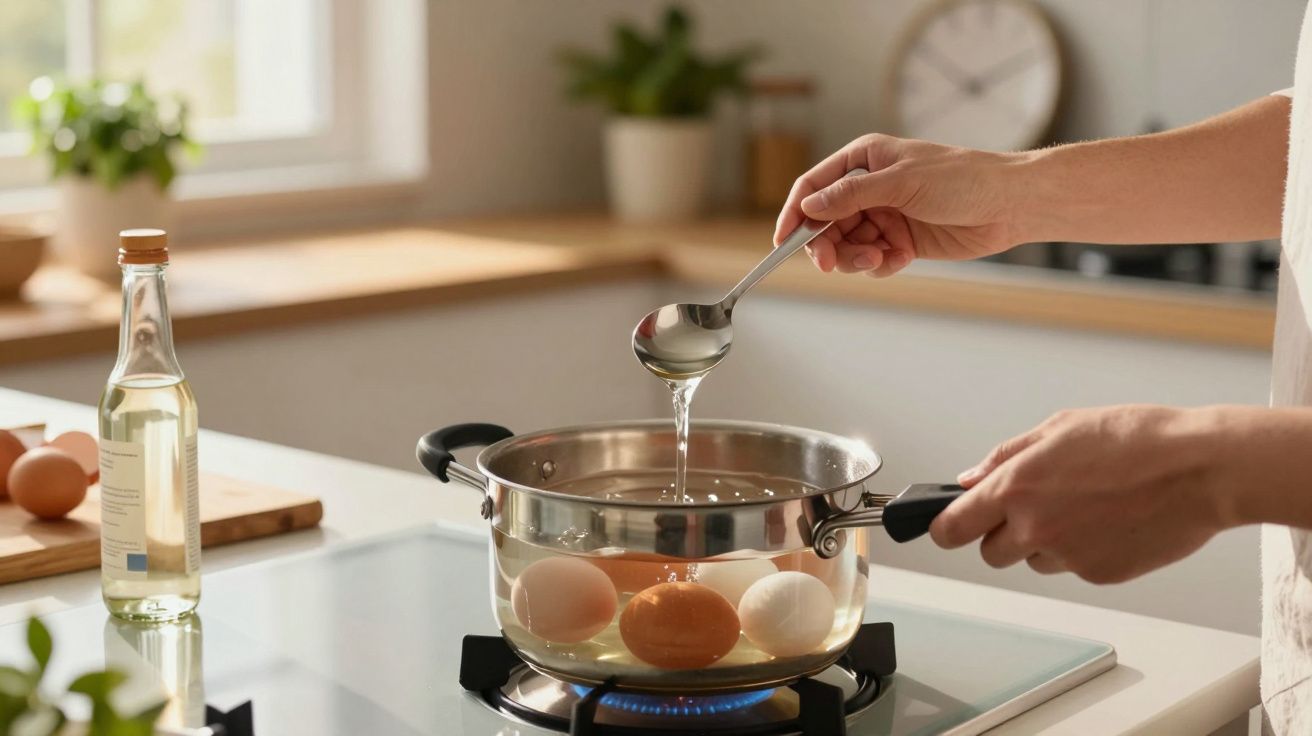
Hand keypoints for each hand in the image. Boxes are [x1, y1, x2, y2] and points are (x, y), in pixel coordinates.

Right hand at [774, 134, 1032, 276]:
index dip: (794, 213)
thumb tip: (807, 206)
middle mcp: (869, 187)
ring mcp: (884, 215)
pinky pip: (871, 260)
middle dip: (826, 244)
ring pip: (846, 245)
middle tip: (831, 263)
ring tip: (879, 259)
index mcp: (864, 160)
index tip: (782, 242)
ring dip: (855, 257)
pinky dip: (879, 265)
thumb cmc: (962, 179)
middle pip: (825, 222)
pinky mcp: (900, 241)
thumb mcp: (901, 183)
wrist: (1009, 204)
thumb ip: (851, 196)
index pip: (813, 186)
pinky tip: (898, 259)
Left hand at [927, 406, 1228, 583]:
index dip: (944, 528)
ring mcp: (1068, 556)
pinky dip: (1082, 550)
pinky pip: (1073, 567)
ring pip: (1034, 560)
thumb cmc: (1138, 439)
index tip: (945, 525)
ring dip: (1044, 542)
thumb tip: (970, 477)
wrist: (1200, 469)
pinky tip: (1108, 520)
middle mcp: (1035, 527)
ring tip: (1083, 506)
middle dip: (1001, 533)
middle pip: (990, 552)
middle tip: (1032, 506)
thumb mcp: (1060, 427)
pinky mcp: (1099, 574)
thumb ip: (1006, 456)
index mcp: (1016, 487)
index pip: (952, 528)